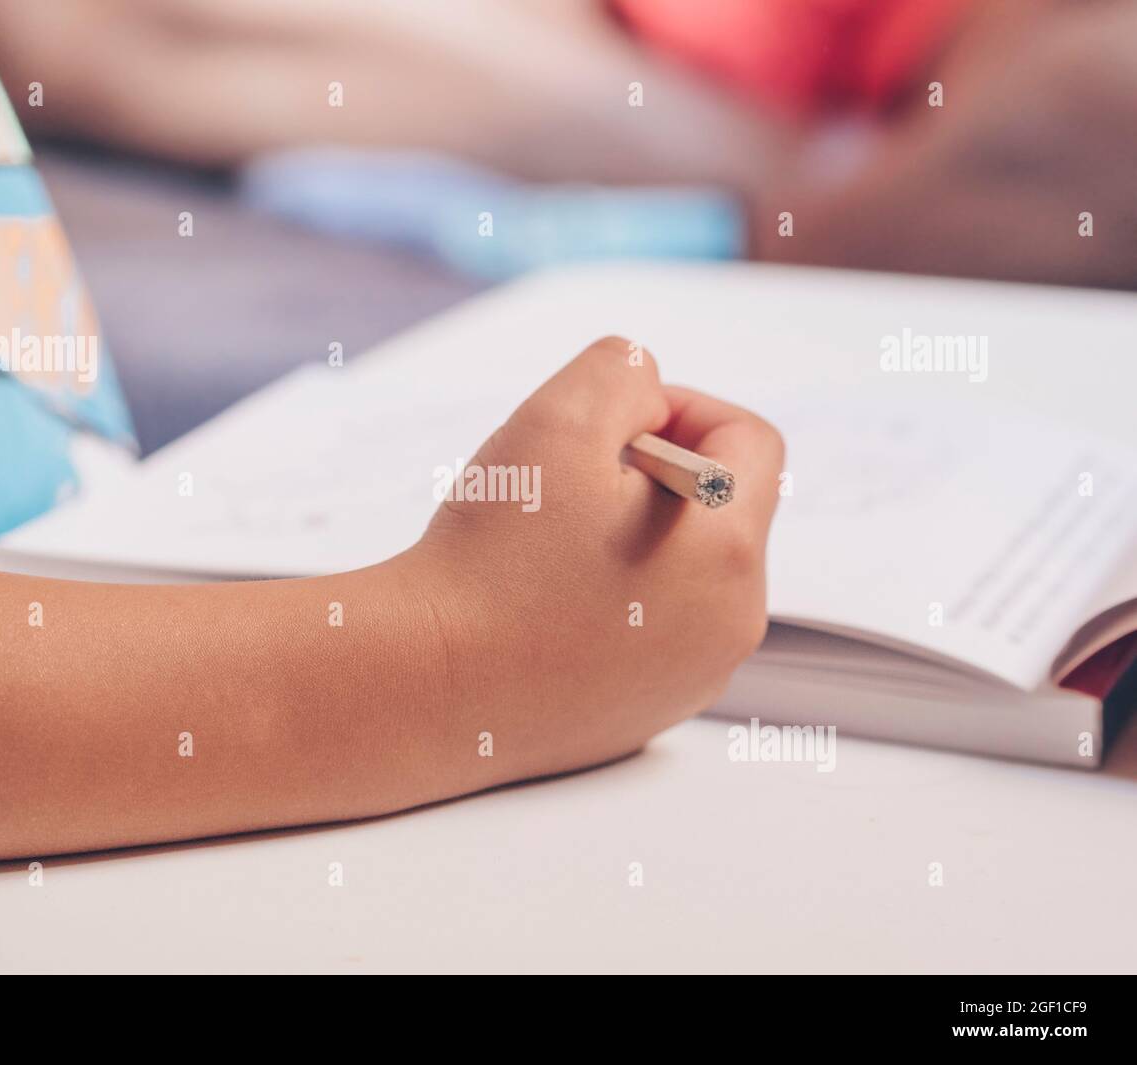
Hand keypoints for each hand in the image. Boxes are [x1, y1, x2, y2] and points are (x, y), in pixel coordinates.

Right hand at [408, 336, 784, 783]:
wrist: (425, 685)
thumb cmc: (490, 558)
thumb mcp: (558, 418)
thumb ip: (625, 373)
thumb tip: (651, 403)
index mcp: (730, 552)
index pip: (750, 442)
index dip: (682, 409)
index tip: (611, 429)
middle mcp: (731, 626)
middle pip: (723, 510)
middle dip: (658, 477)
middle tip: (571, 486)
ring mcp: (692, 679)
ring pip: (689, 573)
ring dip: (637, 539)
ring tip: (554, 548)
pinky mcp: (648, 714)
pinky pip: (654, 633)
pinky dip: (615, 603)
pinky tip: (545, 605)